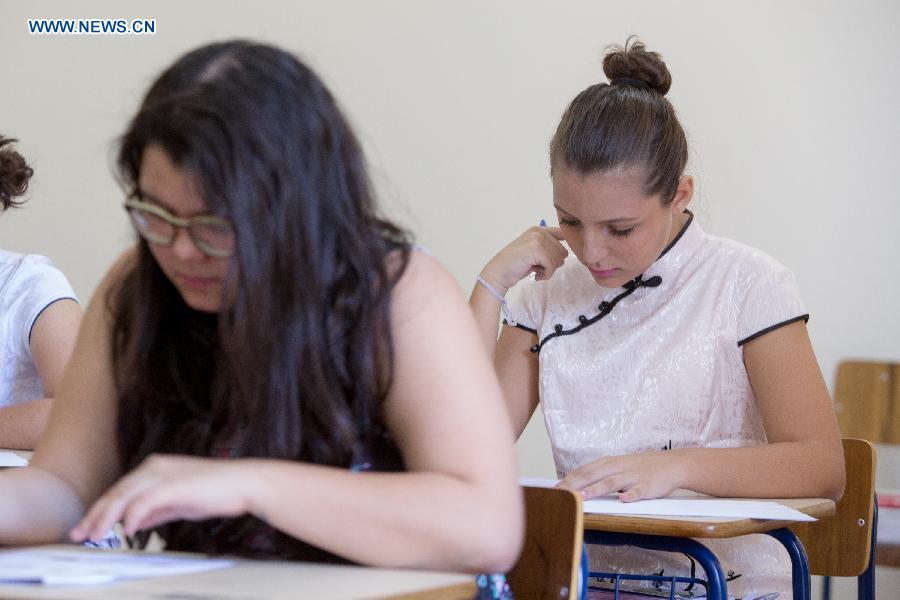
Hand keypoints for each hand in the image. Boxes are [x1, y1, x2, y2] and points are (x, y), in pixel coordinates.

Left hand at [69, 454, 251, 541]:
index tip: (87, 528)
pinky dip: (133, 515)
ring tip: (95, 535)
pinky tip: (126, 530)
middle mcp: (155, 467)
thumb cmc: (217, 491)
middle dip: (95, 515)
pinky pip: (145, 501)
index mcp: (155, 468)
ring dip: (106, 517)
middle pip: (116, 492)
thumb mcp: (179, 502)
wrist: (243, 483)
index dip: (100, 510)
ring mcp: (164, 474)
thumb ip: (156, 510)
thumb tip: (134, 523)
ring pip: (125, 496)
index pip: (120, 490)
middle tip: (79, 534)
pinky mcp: (173, 484)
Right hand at [480, 226, 567, 292]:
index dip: (566, 247)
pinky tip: (535, 275)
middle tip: (539, 268)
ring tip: (536, 271)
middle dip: (553, 264)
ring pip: (558, 259)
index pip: (563, 234)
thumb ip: (549, 249)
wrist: (499, 273)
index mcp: (539, 230)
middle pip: (563, 251)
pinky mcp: (536, 249)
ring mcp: (537, 239)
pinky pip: (552, 265)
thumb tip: (567, 254)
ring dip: (549, 270)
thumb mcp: (535, 253)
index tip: (559, 259)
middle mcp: (539, 232)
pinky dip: (546, 275)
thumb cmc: (516, 265)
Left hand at [556, 450, 686, 501]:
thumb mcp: (617, 466)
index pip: (584, 471)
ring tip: (583, 497)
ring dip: (596, 489)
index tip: (554, 489)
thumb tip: (574, 481)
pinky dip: (630, 495)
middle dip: (575, 485)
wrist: (671, 464)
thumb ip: (598, 473)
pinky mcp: (647, 486)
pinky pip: (638, 491)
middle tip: (560, 495)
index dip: (568, 480)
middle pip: (593, 475)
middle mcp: (618, 467)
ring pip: (612, 482)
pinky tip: (623, 500)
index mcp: (609, 463)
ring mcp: (633, 476)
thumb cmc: (640, 467)